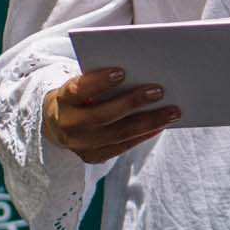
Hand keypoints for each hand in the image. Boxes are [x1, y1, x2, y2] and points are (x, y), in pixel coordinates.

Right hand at [42, 67, 179, 160]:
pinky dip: (143, 135)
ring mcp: (80, 145)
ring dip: (148, 122)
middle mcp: (68, 124)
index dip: (99, 82)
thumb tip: (139, 71)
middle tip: (159, 91)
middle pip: (103, 115)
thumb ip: (100, 80)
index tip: (122, 71)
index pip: (79, 90)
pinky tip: (161, 126)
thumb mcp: (79, 85)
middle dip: (132, 102)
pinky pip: (122, 147)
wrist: (56, 124)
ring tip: (172, 111)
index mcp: (61, 100)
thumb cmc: (78, 96)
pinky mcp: (92, 157)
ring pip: (118, 134)